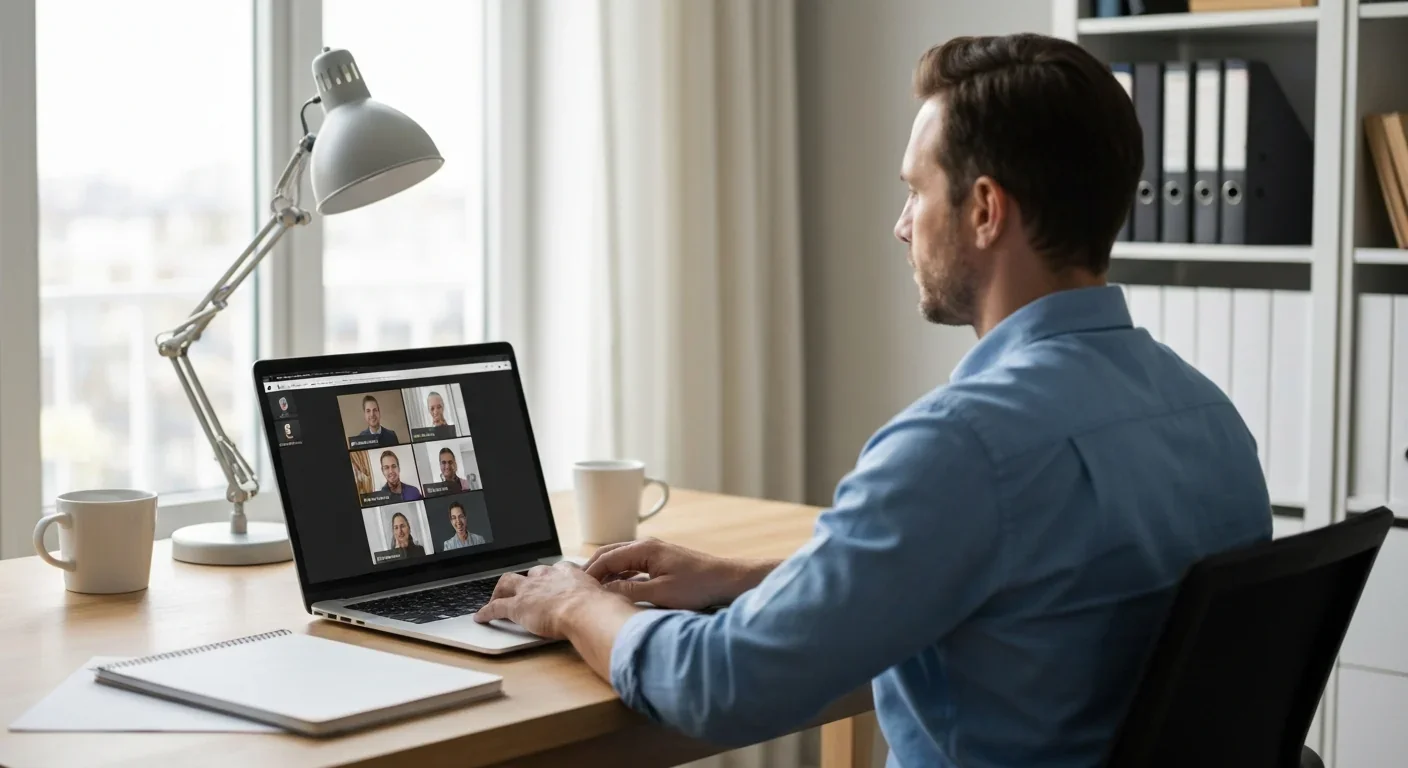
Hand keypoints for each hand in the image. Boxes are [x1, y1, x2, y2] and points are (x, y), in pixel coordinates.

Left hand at [473, 562, 623, 638]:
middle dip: (525, 580)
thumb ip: (610, 604)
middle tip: (522, 588)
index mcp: (569, 573)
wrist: (586, 610)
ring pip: (507, 583)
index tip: (552, 582)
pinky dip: (486, 613)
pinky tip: (481, 618)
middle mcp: (547, 576)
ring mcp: (530, 589)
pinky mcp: (517, 606)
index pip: (556, 571)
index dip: (552, 577)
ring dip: (500, 591)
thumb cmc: (601, 608)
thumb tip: (622, 612)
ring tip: (496, 598)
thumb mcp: (608, 599)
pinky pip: (497, 607)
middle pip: (531, 573)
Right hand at [584, 538, 774, 610]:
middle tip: (576, 588)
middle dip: (592, 570)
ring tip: (591, 590)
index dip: (589, 574)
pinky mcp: (660, 562)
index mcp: (643, 549)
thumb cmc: (698, 586)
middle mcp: (646, 546)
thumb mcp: (660, 593)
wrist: (726, 580)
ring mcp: (653, 552)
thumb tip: (604, 593)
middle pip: (609, 554)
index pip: (606, 558)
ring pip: (619, 560)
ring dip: (605, 573)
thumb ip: (630, 591)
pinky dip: (619, 575)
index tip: (575, 589)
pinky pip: (631, 565)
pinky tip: (615, 589)